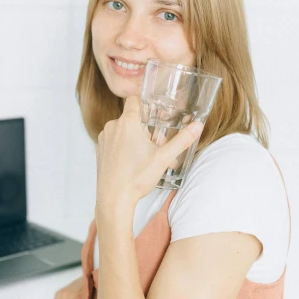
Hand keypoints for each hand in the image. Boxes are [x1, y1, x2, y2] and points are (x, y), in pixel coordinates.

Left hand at [95, 95, 203, 214]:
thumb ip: (182, 140)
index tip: (156, 114)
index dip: (146, 104)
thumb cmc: (136, 178)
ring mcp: (104, 138)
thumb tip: (198, 126)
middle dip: (144, 126)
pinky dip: (123, 145)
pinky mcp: (100, 150)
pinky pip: (114, 140)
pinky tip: (133, 160)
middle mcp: (112, 127)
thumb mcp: (164, 158)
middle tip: (156, 141)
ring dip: (134, 136)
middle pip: (131, 117)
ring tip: (146, 154)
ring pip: (122, 129)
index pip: (134, 100)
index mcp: (127, 123)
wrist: (114, 199)